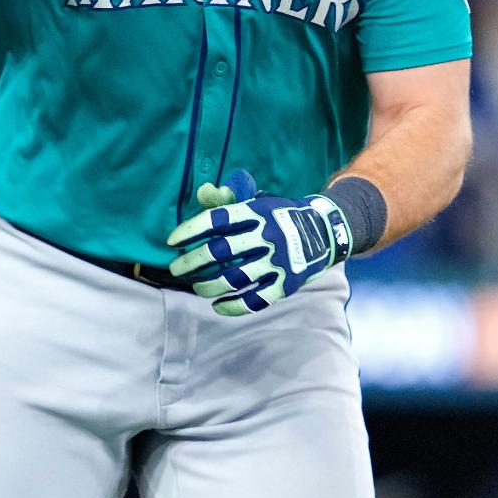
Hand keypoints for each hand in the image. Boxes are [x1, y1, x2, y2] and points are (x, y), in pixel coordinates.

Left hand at [166, 169, 354, 316]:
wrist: (325, 231)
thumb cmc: (279, 216)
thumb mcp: (257, 203)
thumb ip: (228, 201)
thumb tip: (203, 191)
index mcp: (257, 213)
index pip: (216, 220)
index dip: (190, 230)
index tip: (171, 241)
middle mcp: (268, 236)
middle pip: (220, 251)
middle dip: (192, 261)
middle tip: (175, 269)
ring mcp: (278, 262)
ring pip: (234, 279)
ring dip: (209, 286)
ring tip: (196, 287)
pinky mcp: (287, 283)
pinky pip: (256, 301)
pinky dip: (234, 306)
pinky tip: (218, 306)